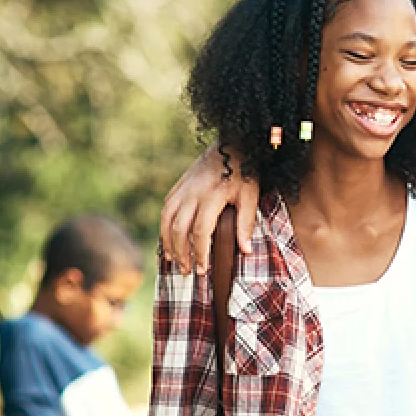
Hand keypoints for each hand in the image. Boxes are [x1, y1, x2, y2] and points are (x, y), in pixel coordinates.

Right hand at [157, 144, 259, 273]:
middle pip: (179, 229)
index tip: (202, 270)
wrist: (232, 143)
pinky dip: (164, 225)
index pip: (200, 232)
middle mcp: (192, 193)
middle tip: (187, 271)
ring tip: (172, 259)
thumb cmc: (244, 172)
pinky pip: (167, 207)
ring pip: (167, 219)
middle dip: (181, 253)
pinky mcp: (180, 185)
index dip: (200, 253)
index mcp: (211, 197)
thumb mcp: (251, 196)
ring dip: (167, 241)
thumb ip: (246, 223)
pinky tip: (168, 238)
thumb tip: (245, 251)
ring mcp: (184, 188)